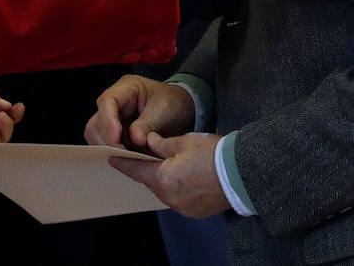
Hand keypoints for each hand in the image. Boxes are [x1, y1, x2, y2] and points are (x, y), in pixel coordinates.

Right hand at [85, 75, 194, 149]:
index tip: (117, 138)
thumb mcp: (164, 110)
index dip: (108, 121)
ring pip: (97, 136)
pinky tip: (130, 158)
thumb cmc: (172, 103)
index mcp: (126, 88)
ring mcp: (113, 118)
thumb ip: (148, 124)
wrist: (181, 110)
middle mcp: (115, 103)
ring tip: (131, 156)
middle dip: (108, 140)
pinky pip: (107, 145)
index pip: (107, 102)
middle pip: (96, 122)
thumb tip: (135, 139)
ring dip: (111, 149)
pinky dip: (116, 153)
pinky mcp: (116, 133)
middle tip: (125, 153)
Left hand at [110, 132, 229, 218]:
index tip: (112, 158)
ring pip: (165, 190)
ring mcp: (182, 207)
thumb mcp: (183, 141)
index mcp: (162, 179)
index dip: (124, 163)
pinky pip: (179, 199)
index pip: (136, 170)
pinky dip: (178, 188)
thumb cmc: (212, 154)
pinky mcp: (195, 212)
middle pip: (151, 181)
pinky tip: (185, 177)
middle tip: (145, 156)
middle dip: (148, 169)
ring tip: (169, 165)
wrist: (242, 173)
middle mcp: (169, 198)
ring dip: (165, 179)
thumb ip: (161, 143)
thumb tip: (149, 142)